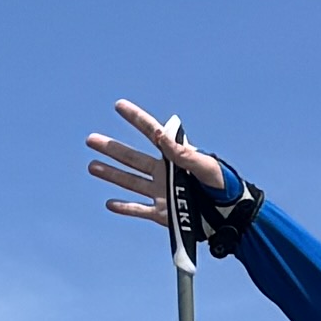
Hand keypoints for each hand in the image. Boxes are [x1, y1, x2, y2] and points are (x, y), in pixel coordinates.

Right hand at [87, 101, 244, 243]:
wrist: (230, 215)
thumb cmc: (223, 185)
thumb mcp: (205, 166)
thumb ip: (182, 152)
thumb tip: (159, 135)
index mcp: (175, 157)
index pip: (151, 133)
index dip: (136, 118)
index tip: (119, 105)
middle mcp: (164, 172)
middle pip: (132, 158)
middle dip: (111, 148)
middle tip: (91, 139)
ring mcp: (161, 193)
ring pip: (130, 182)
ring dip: (110, 174)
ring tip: (91, 166)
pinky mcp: (161, 213)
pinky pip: (138, 210)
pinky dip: (124, 208)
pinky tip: (109, 203)